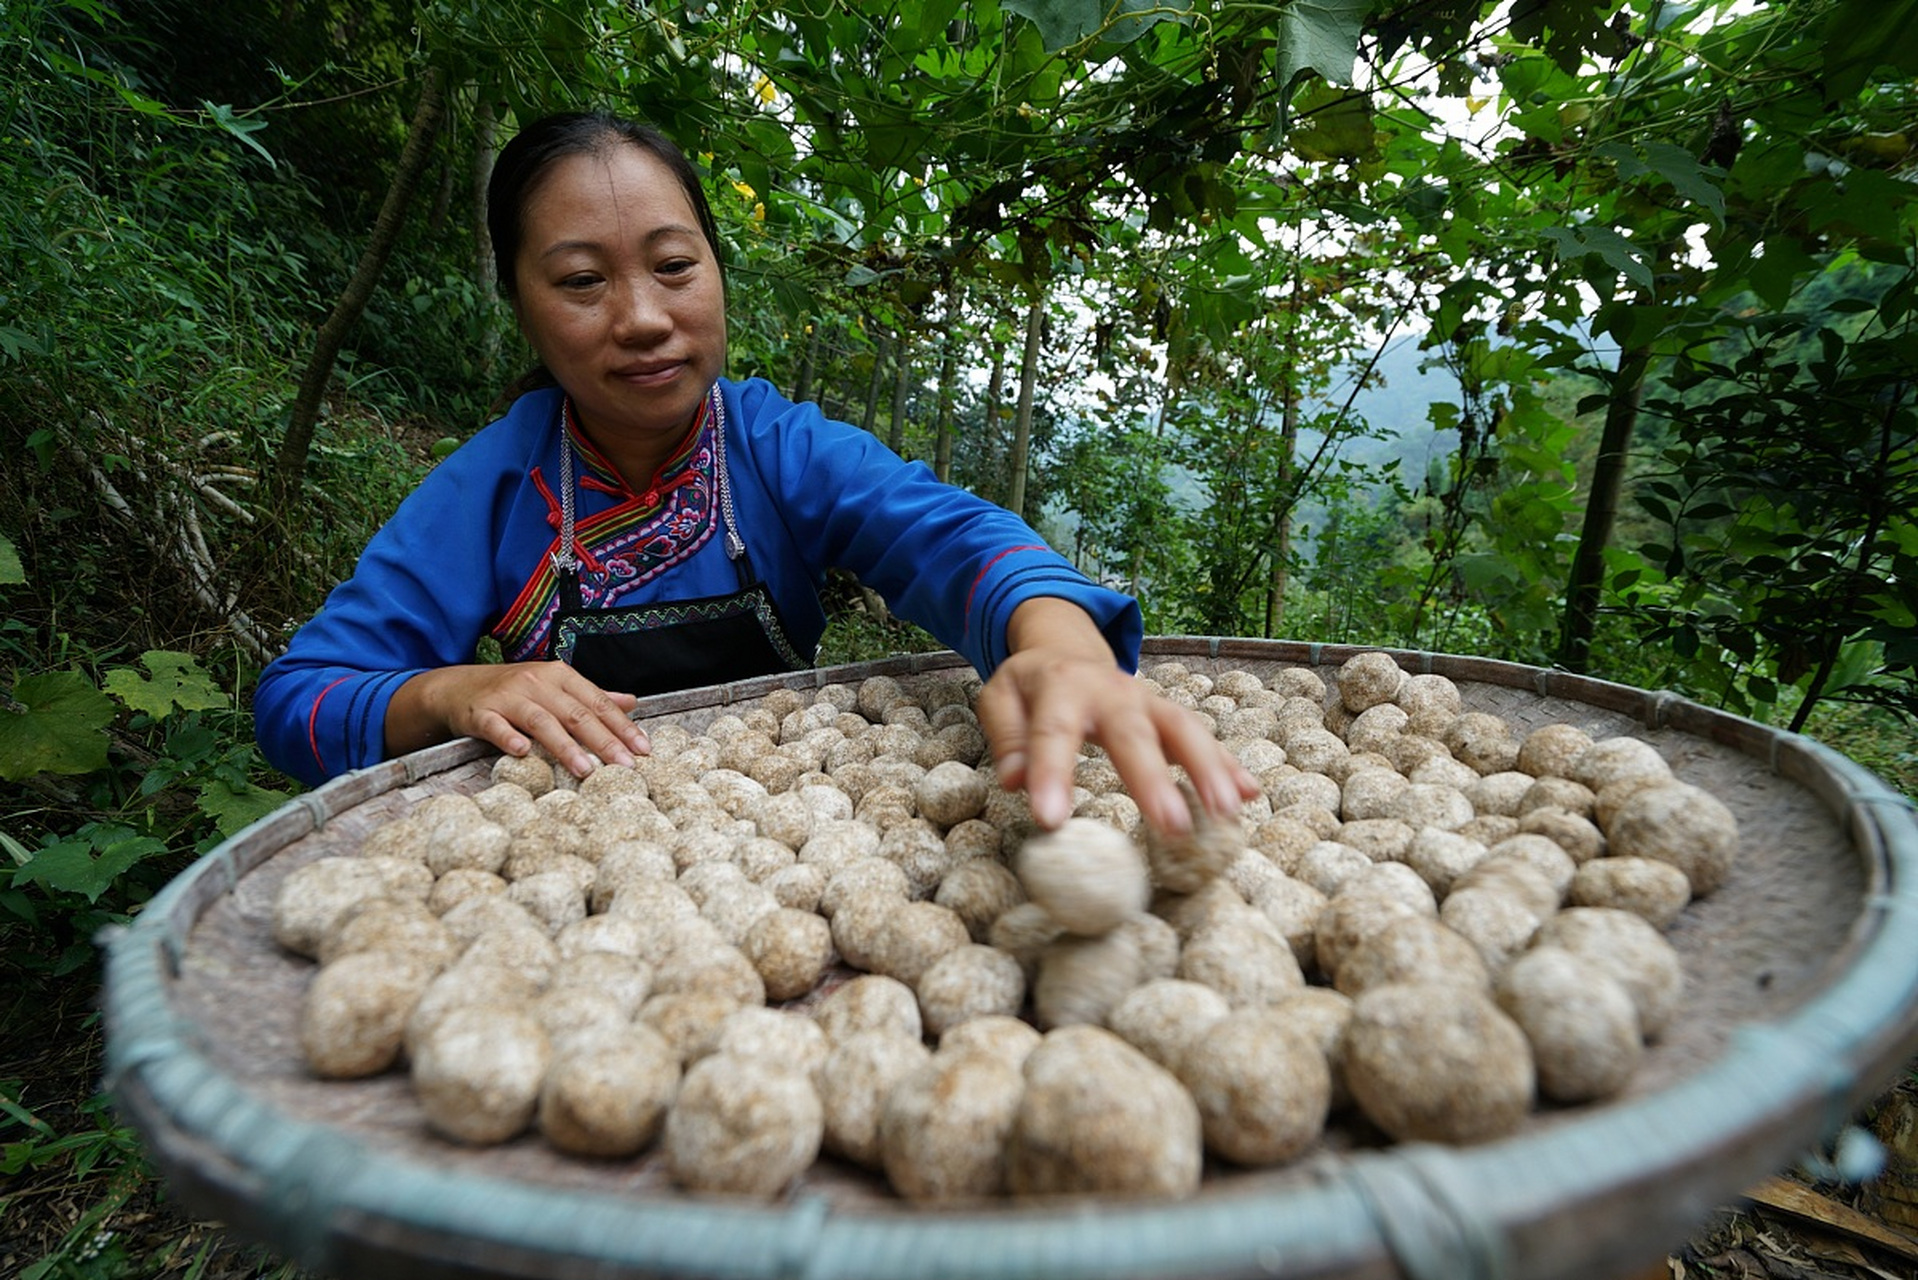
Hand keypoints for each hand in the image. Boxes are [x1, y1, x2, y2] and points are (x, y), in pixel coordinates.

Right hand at [385, 661, 648, 778]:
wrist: (456, 687)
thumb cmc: (513, 691)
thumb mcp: (554, 687)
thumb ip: (592, 696)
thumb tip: (632, 702)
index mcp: (559, 676)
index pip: (597, 703)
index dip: (622, 726)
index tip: (644, 750)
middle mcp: (537, 682)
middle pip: (576, 713)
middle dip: (604, 741)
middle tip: (626, 767)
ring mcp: (508, 696)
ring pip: (541, 721)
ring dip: (565, 746)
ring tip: (586, 771)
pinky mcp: (481, 712)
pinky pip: (496, 725)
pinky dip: (509, 738)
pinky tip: (523, 752)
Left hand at [975, 599, 1258, 835]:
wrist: (1066, 648)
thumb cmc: (1031, 687)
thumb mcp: (1001, 698)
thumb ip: (1007, 736)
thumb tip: (1014, 780)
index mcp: (1061, 686)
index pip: (1055, 732)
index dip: (1053, 774)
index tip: (1051, 821)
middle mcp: (1112, 690)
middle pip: (1135, 733)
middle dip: (1154, 780)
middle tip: (1171, 828)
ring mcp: (1148, 701)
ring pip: (1184, 730)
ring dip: (1208, 771)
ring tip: (1226, 814)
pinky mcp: (1170, 715)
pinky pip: (1204, 738)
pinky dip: (1229, 765)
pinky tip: (1250, 796)